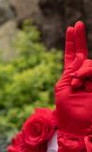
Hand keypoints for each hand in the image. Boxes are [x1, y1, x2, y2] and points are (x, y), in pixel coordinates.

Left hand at [55, 21, 91, 135]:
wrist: (77, 124)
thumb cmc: (66, 109)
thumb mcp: (62, 88)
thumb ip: (70, 71)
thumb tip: (80, 58)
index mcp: (70, 75)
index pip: (72, 54)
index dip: (72, 41)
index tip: (72, 26)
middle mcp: (82, 75)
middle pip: (83, 56)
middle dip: (78, 47)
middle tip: (77, 38)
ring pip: (90, 64)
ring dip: (83, 71)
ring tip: (78, 83)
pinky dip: (88, 73)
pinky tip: (81, 80)